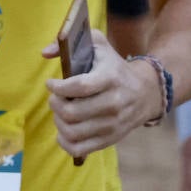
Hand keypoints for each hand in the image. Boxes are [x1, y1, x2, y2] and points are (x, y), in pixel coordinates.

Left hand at [41, 30, 159, 160]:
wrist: (146, 93)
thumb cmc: (114, 67)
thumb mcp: (98, 45)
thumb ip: (69, 42)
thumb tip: (44, 53)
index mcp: (110, 78)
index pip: (79, 87)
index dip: (58, 87)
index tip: (51, 83)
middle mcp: (114, 103)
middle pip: (72, 112)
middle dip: (55, 104)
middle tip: (56, 98)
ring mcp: (113, 124)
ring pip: (73, 131)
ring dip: (58, 121)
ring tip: (60, 111)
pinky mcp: (111, 139)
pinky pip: (80, 148)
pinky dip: (65, 141)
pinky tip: (64, 128)